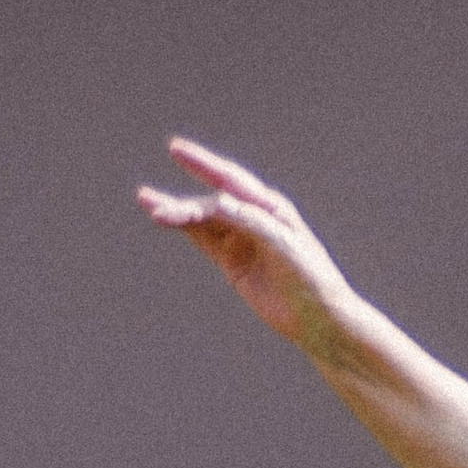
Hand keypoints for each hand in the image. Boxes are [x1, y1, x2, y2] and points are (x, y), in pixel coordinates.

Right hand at [135, 140, 366, 359]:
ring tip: (149, 207)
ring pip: (203, 221)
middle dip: (181, 201)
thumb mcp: (281, 244)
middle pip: (210, 203)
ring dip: (177, 214)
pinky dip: (185, 230)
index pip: (230, 179)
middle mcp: (253, 218)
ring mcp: (241, 241)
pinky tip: (166, 220)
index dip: (203, 164)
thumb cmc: (310, 276)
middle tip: (147, 198)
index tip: (175, 149)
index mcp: (271, 207)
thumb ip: (248, 221)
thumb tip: (214, 203)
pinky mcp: (233, 263)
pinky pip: (204, 240)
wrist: (319, 317)